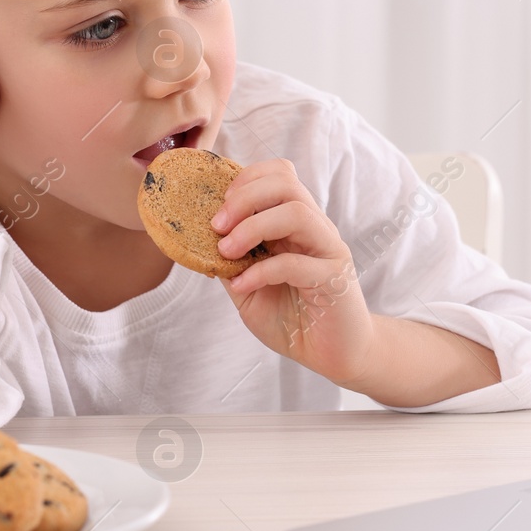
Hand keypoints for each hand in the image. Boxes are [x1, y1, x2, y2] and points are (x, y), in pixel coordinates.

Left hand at [210, 158, 376, 384]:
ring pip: (296, 212)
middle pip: (286, 183)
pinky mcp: (334, 279)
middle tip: (217, 225)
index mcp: (296, 225)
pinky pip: (296, 263)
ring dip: (252, 227)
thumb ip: (230, 264)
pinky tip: (241, 286)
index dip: (245, 180)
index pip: (279, 175)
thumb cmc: (294, 319)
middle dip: (244, 197)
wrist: (333, 355)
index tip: (218, 209)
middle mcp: (315, 230)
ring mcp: (328, 251)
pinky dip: (260, 271)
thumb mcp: (248, 289)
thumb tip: (196, 242)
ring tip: (227, 251)